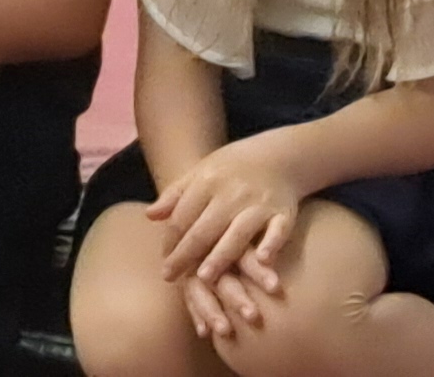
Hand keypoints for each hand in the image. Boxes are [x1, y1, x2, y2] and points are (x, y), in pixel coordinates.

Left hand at [146, 131, 312, 304]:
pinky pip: (278, 230)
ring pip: (237, 234)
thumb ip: (176, 194)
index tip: (164, 264)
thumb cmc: (231, 169)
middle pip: (204, 229)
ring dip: (221, 256)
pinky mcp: (283, 213)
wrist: (277, 155)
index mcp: (206, 184)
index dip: (171, 241)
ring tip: (205, 278)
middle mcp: (230, 195)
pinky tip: (263, 261)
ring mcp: (257, 204)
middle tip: (171, 277)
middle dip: (186, 254)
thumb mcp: (199, 173)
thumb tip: (150, 216)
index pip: (183, 217)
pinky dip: (272, 244)